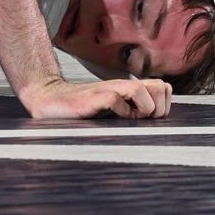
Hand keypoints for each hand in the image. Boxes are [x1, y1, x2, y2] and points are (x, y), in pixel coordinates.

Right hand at [21, 76, 171, 119]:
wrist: (49, 101)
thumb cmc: (81, 110)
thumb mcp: (111, 111)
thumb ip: (130, 111)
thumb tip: (152, 128)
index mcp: (128, 90)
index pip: (164, 87)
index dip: (164, 105)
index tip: (150, 119)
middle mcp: (122, 86)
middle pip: (160, 85)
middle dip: (159, 108)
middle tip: (144, 120)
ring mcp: (107, 90)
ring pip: (141, 88)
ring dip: (143, 108)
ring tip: (131, 119)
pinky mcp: (93, 97)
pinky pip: (115, 99)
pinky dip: (120, 112)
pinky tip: (113, 120)